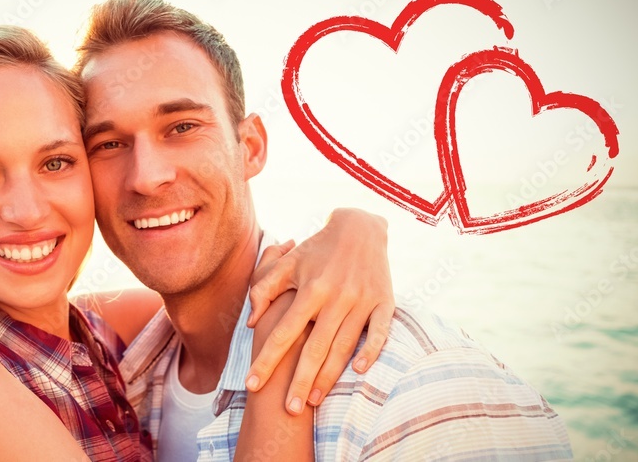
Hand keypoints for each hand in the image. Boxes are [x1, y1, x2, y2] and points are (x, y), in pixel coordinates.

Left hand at [245, 208, 394, 411]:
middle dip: (300, 381)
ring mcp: (362, 301)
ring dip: (329, 376)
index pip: (282, 333)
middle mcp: (335, 298)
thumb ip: (264, 289)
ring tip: (314, 400)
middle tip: (288, 410)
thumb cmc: (317, 249)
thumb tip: (252, 321)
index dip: (266, 360)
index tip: (252, 385)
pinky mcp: (385, 302)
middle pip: (313, 348)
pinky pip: (379, 332)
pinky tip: (359, 372)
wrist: (359, 226)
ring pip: (343, 346)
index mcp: (309, 290)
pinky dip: (371, 351)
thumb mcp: (287, 264)